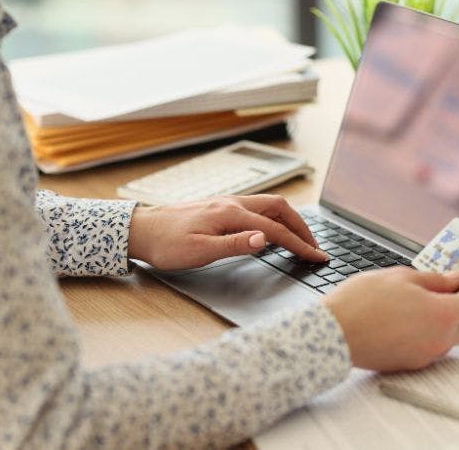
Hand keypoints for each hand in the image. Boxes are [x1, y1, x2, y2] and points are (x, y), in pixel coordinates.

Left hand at [128, 194, 326, 268]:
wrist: (141, 229)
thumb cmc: (166, 244)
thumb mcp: (199, 251)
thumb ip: (234, 245)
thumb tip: (264, 239)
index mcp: (231, 214)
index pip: (276, 230)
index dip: (299, 244)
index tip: (317, 256)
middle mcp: (233, 203)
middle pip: (280, 208)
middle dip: (302, 227)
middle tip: (316, 247)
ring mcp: (227, 202)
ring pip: (270, 204)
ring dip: (290, 220)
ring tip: (301, 238)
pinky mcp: (221, 206)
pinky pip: (258, 207)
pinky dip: (276, 217)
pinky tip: (274, 228)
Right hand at [323, 268, 458, 371]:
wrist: (334, 333)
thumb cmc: (363, 302)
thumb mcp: (402, 277)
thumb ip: (434, 279)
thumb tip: (453, 280)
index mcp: (442, 314)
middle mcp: (439, 339)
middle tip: (441, 291)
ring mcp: (425, 356)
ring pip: (448, 338)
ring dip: (442, 322)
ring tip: (416, 306)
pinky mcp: (410, 365)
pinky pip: (429, 348)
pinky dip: (425, 334)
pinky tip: (404, 321)